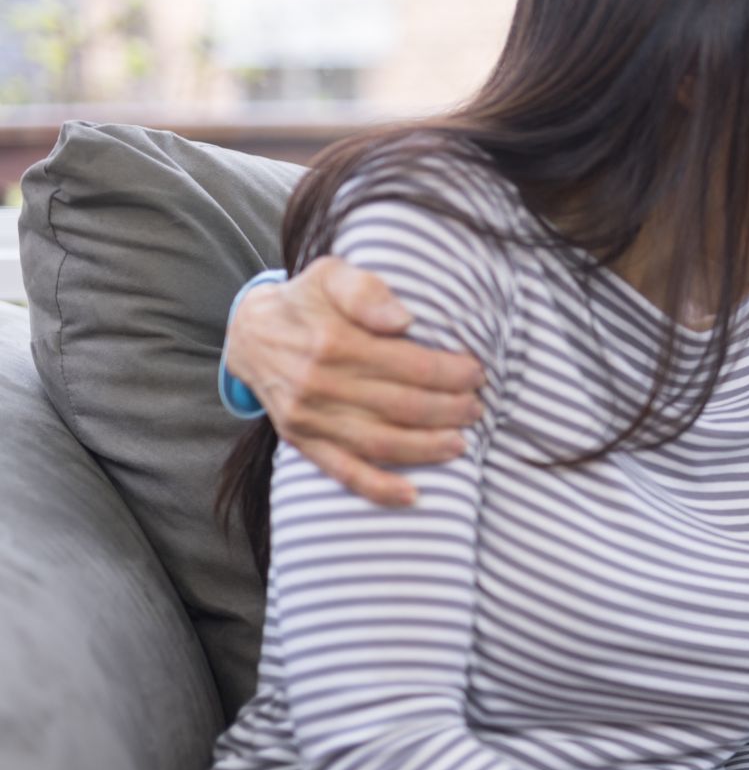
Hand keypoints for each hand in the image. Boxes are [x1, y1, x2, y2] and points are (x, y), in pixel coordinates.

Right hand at [227, 256, 485, 504]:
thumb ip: (366, 290)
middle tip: (477, 407)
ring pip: (381, 442)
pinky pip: (343, 472)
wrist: (251, 335)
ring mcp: (310, 418)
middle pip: (403, 406)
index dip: (451, 373)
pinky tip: (412, 495)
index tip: (477, 373)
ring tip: (462, 443)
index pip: (411, 365)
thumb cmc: (307, 302)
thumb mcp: (331, 275)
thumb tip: (403, 320)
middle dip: (451, 410)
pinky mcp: (302, 442)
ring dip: (428, 448)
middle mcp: (319, 384)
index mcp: (333, 342)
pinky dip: (379, 488)